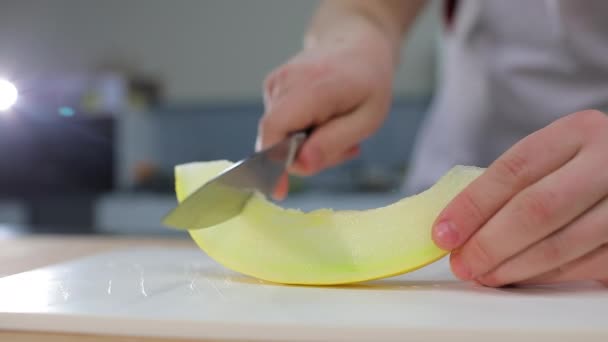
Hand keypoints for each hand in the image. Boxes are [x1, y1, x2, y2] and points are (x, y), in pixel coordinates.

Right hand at [256, 26, 394, 198]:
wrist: (356, 45)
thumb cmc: (368, 82)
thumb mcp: (367, 119)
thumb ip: (333, 143)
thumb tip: (300, 166)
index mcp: (311, 87)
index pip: (274, 130)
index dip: (271, 163)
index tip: (278, 191)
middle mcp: (285, 82)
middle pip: (278, 140)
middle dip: (307, 156)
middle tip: (346, 149)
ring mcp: (275, 84)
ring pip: (280, 136)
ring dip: (308, 145)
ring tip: (339, 130)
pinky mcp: (272, 89)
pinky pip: (281, 126)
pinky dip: (302, 133)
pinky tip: (325, 121)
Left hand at [432, 110, 607, 286]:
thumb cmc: (582, 166)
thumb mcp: (555, 156)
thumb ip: (514, 183)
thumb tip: (455, 227)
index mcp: (579, 131)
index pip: (513, 171)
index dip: (472, 206)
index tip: (443, 233)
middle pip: (535, 209)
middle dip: (488, 243)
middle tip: (460, 263)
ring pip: (560, 245)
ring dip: (512, 267)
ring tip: (483, 274)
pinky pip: (583, 266)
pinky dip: (543, 276)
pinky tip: (518, 277)